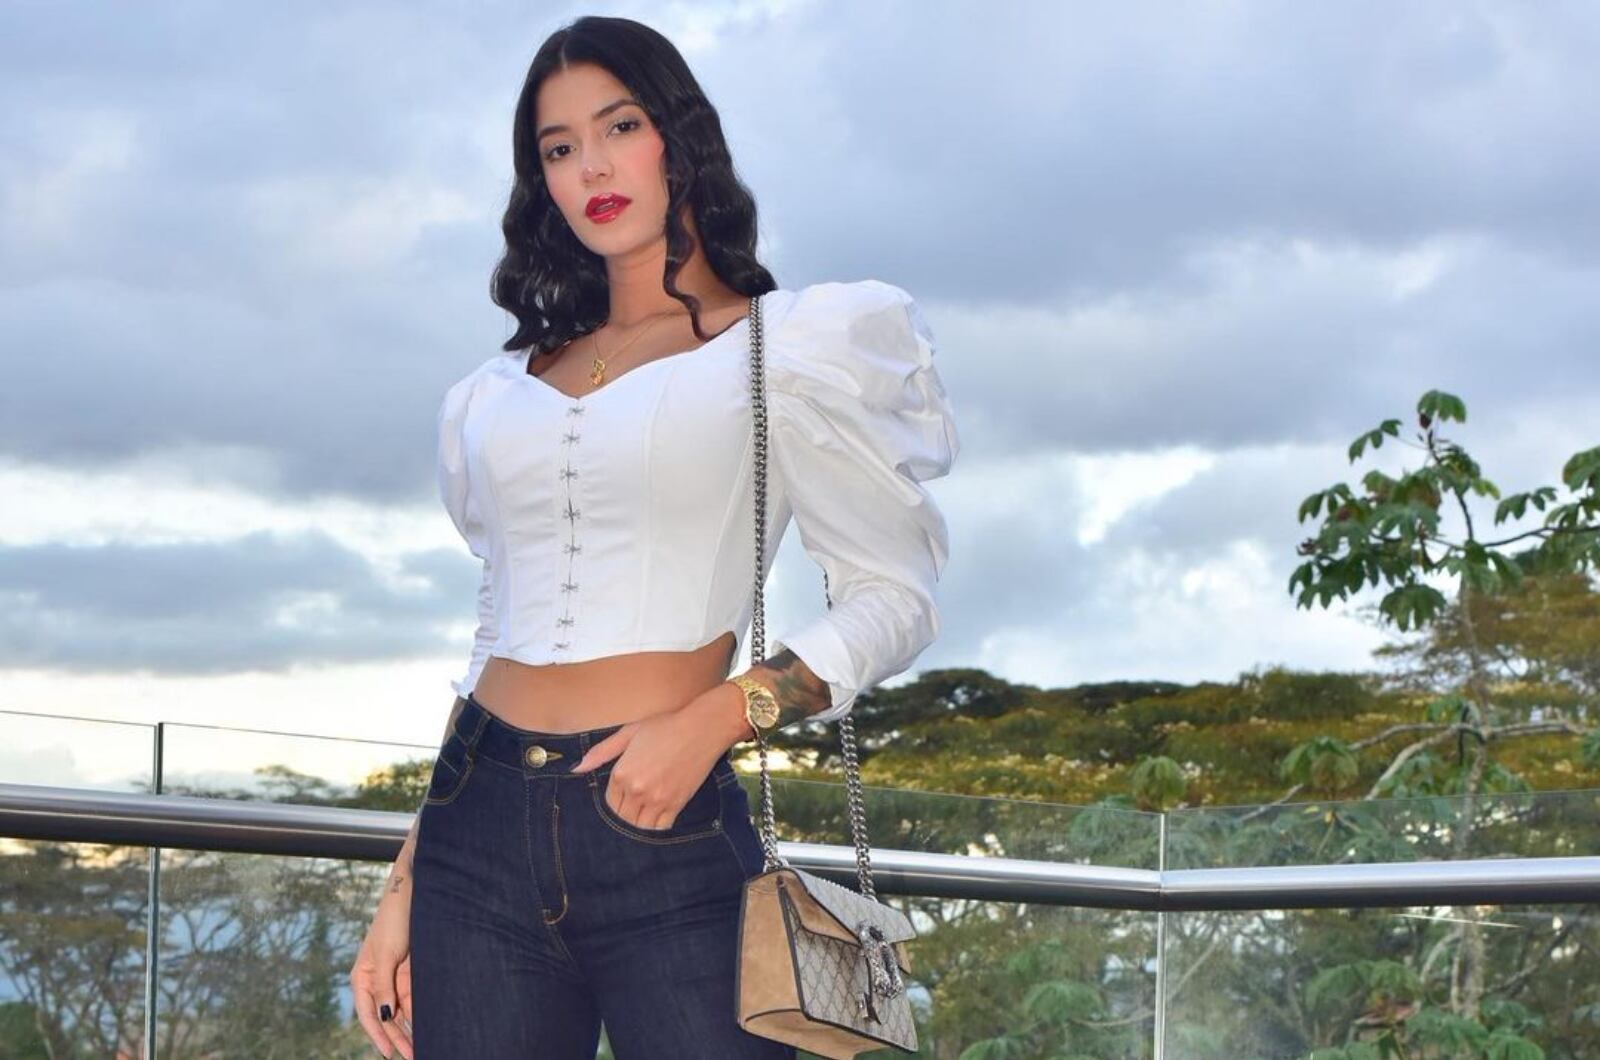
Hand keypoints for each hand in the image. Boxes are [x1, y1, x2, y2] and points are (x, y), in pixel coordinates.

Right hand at [350, 891, 414, 1058]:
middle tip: (413, 1056)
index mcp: (363, 977)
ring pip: (402, 1011)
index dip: (378, 1036)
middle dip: (398, 1038)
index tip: (390, 1054)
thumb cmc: (393, 919)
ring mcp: (394, 978)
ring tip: (422, 1048)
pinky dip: (420, 1013)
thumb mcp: (386, 954)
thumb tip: (386, 1016)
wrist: (413, 892)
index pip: (368, 1014)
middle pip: (386, 1017)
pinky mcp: (411, 972)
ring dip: (410, 1029)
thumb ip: (384, 986)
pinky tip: (428, 1027)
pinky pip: (415, 998)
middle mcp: (377, 981)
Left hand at [570, 692, 731, 829]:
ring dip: (637, 827)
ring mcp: (657, 799)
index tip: (620, 802)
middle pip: (621, 819)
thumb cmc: (664, 726)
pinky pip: (660, 829)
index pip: (608, 803)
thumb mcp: (629, 733)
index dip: (613, 805)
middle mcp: (637, 790)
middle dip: (623, 819)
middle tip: (629, 815)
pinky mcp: (675, 804)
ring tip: (640, 821)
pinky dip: (655, 830)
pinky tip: (654, 825)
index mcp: (622, 773)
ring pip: (638, 828)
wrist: (701, 729)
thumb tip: (576, 768)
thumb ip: (601, 752)